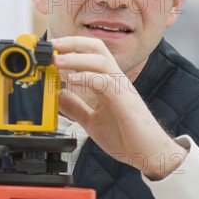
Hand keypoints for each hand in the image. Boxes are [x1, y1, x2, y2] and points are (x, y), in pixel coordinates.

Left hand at [52, 36, 186, 179]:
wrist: (149, 155)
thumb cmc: (127, 137)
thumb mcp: (92, 121)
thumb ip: (76, 108)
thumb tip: (59, 95)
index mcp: (107, 82)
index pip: (90, 54)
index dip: (70, 47)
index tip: (49, 49)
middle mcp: (115, 79)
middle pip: (96, 48)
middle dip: (72, 43)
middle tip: (51, 45)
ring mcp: (121, 88)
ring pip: (100, 60)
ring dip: (75, 57)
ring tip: (56, 60)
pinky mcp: (124, 100)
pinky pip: (104, 81)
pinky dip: (86, 77)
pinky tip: (70, 80)